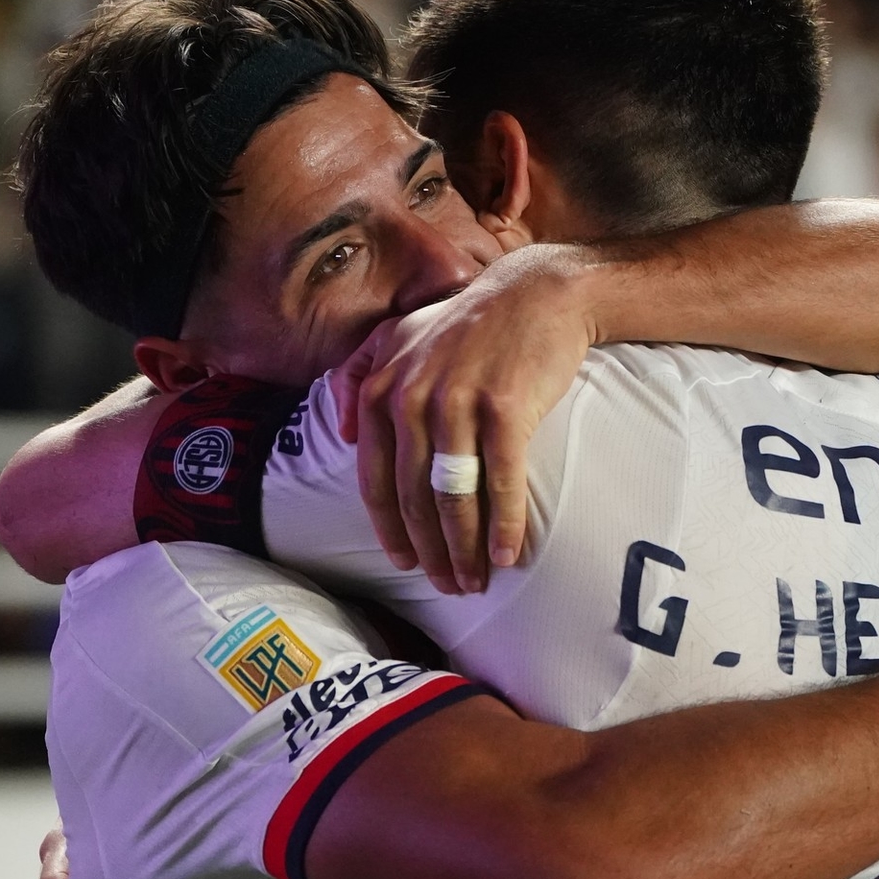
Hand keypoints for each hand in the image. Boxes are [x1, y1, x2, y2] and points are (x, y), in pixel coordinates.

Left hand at [339, 246, 595, 594]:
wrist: (537, 292)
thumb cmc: (470, 323)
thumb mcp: (401, 333)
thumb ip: (359, 374)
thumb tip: (341, 432)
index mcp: (382, 387)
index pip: (374, 479)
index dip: (389, 530)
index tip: (406, 565)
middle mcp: (412, 396)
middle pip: (413, 497)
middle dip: (430, 551)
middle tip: (449, 585)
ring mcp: (457, 401)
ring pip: (453, 496)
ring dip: (465, 549)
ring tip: (477, 581)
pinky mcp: (505, 407)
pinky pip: (500, 482)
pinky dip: (504, 525)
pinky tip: (510, 554)